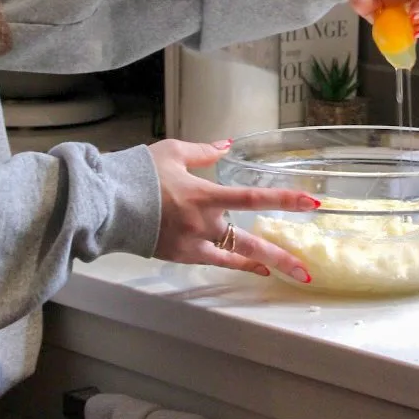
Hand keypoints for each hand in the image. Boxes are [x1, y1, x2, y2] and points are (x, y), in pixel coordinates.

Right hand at [147, 139, 315, 282]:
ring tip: (290, 272)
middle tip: (306, 268)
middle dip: (281, 255)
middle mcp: (204, 223)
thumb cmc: (140, 174)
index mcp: (205, 195)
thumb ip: (204, 151)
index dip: (283, 200)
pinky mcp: (182, 255)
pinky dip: (238, 263)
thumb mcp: (173, 152)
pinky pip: (217, 260)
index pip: (253, 199)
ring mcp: (193, 243)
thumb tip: (226, 146)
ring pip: (236, 255)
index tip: (310, 203)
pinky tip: (256, 266)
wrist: (108, 203)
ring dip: (264, 263)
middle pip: (250, 241)